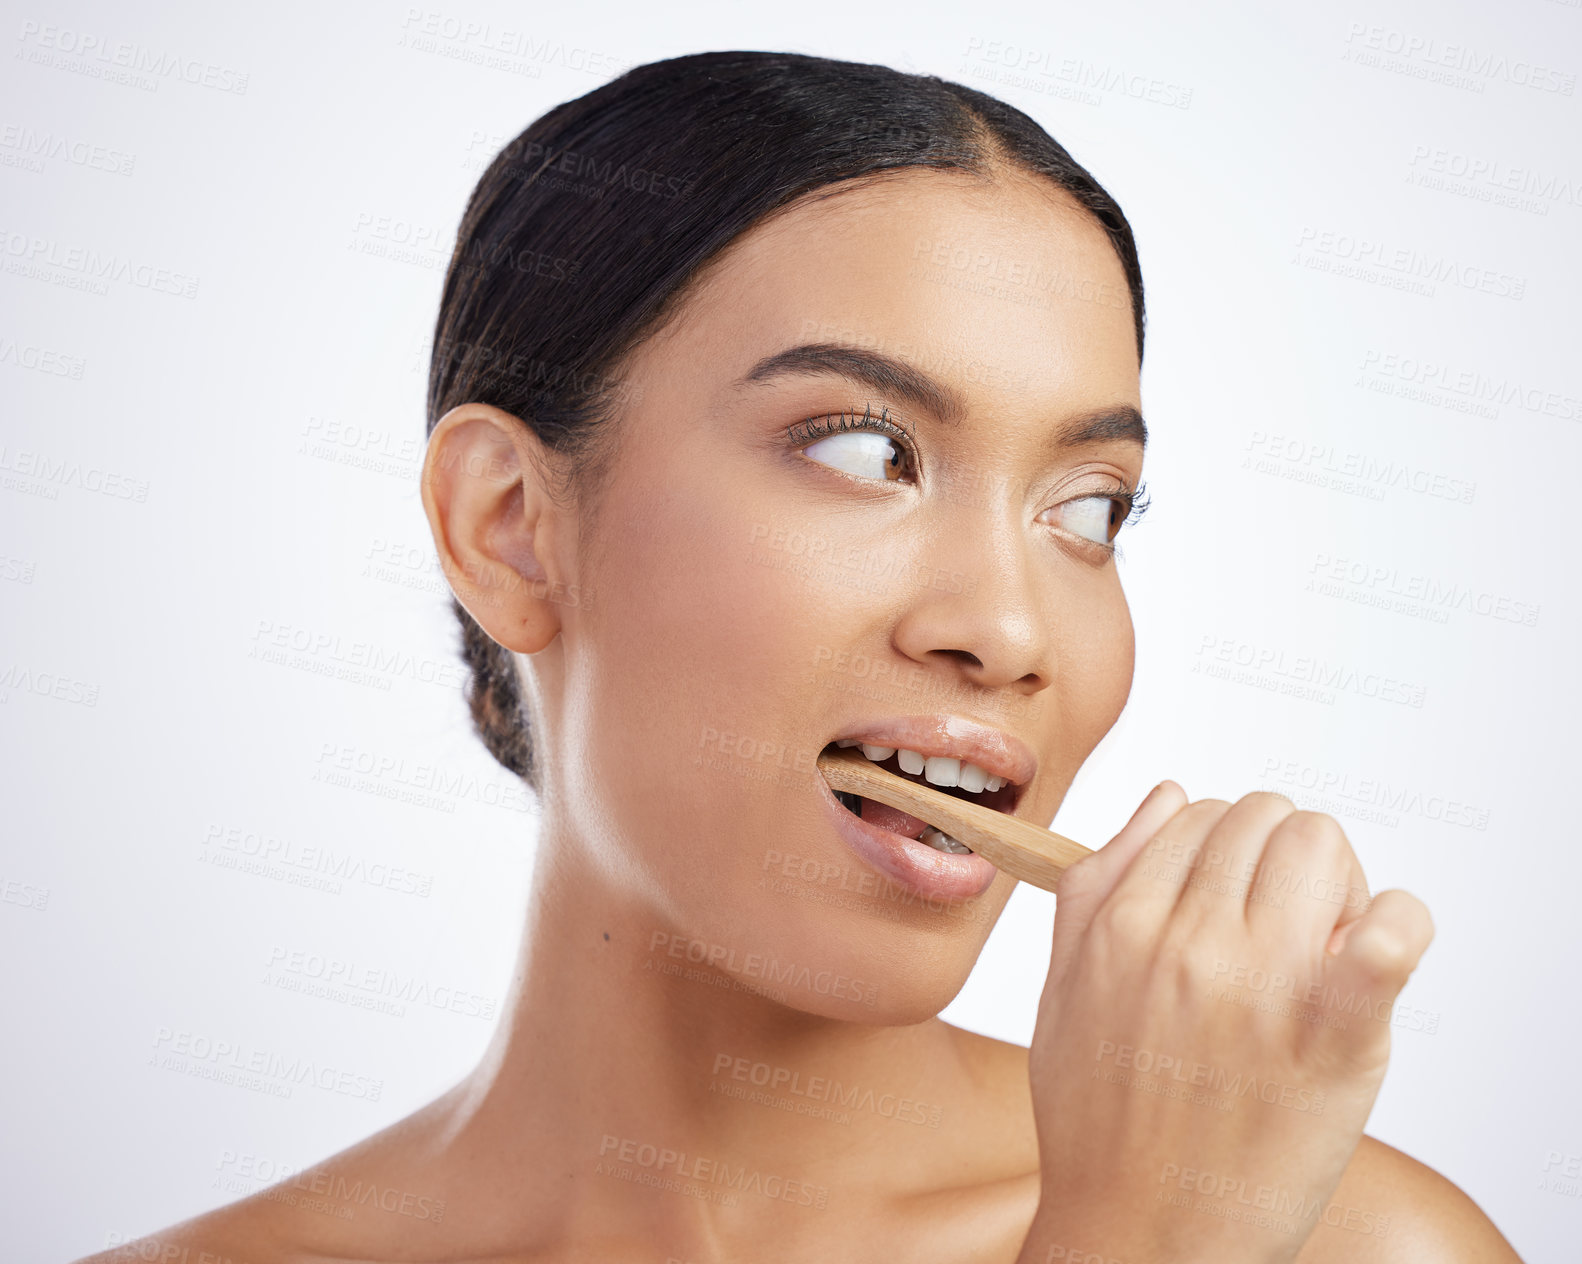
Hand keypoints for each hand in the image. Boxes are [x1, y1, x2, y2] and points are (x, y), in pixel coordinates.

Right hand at [1016, 783, 1433, 1263]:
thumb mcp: (1062, 989)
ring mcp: (1262, 984)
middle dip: (1281, 859)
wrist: (1138, 1233)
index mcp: (1121, 923)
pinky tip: (1377, 952)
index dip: (1225, 853)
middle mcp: (1189, 938)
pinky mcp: (1335, 1039)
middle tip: (1285, 925)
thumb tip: (1165, 797)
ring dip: (1333, 884)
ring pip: (1322, 844)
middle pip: (1266, 818)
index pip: (1199, 812)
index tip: (1235, 904)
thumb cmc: (1099, 1120)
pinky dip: (1398, 925)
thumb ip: (1099, 882)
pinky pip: (1389, 936)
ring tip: (1322, 948)